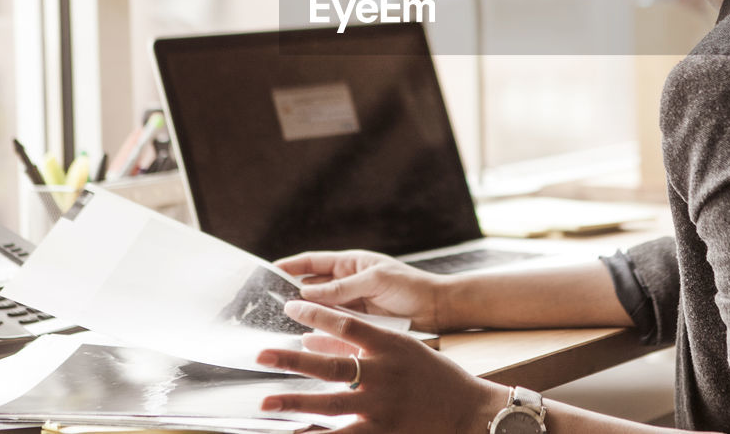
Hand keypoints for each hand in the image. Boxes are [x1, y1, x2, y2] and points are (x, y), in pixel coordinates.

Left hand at [257, 300, 504, 433]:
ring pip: (328, 403)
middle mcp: (383, 374)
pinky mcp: (381, 432)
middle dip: (292, 360)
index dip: (316, 314)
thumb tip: (316, 339)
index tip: (291, 308)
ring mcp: (381, 406)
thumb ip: (365, 344)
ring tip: (266, 401)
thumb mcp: (405, 349)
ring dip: (294, 402)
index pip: (346, 323)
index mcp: (391, 346)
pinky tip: (294, 433)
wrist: (468, 410)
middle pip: (329, 363)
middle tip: (262, 355)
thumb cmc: (434, 376)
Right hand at [275, 250, 448, 331]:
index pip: (314, 261)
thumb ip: (342, 288)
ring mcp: (352, 303)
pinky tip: (304, 337)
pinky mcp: (359, 323)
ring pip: (320, 307)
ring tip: (278, 322)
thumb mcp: (375, 281)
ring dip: (304, 313)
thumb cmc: (410, 286)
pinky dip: (319, 329)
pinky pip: (333, 324)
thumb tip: (305, 292)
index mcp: (352, 263)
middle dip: (291, 291)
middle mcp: (348, 282)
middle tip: (266, 303)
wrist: (437, 309)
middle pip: (312, 285)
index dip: (291, 265)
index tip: (268, 271)